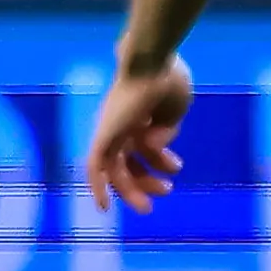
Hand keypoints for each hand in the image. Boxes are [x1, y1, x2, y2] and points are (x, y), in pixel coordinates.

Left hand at [84, 52, 195, 212]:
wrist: (153, 62)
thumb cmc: (167, 78)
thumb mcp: (175, 110)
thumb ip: (166, 130)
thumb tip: (153, 145)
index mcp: (139, 116)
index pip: (142, 147)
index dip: (158, 161)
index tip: (176, 168)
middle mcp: (121, 124)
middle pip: (127, 160)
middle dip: (146, 180)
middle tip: (167, 191)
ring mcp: (111, 129)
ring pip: (114, 168)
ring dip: (130, 190)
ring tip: (147, 207)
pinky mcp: (103, 135)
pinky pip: (94, 166)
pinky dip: (97, 187)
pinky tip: (103, 208)